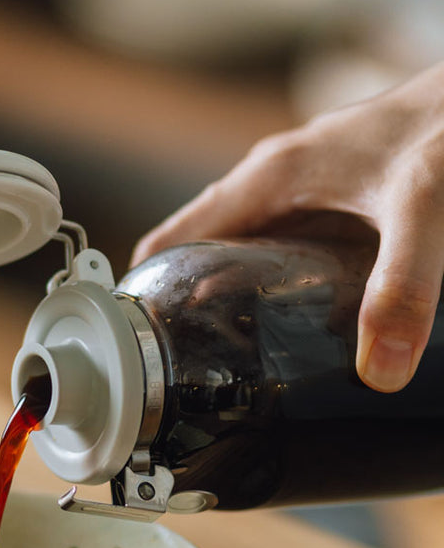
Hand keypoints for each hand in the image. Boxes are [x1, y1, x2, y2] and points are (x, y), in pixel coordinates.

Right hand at [131, 62, 443, 393]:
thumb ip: (402, 287)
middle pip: (198, 252)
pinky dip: (264, 283)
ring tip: (223, 354)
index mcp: (267, 178)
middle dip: (183, 305)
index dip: (144, 290)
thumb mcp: (423, 208)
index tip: (134, 342)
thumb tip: (380, 369)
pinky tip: (287, 319)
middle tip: (183, 365)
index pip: (171, 239)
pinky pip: (273, 247)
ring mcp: (297, 187)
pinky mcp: (326, 196)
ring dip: (224, 297)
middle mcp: (271, 180)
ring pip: (235, 250)